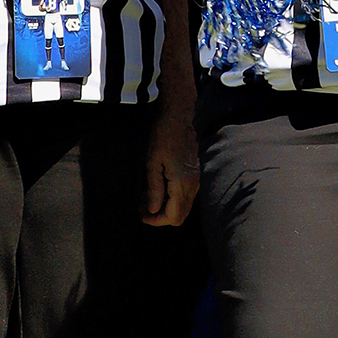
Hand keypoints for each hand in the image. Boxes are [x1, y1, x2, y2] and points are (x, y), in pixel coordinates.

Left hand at [141, 95, 200, 226]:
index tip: (142, 215)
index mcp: (183, 183)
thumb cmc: (163, 136)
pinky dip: (170, 198)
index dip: (156, 220)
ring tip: (146, 197)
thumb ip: (154, 189)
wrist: (178, 116)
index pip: (173, 216)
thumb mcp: (152, 163)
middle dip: (160, 216)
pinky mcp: (194, 174)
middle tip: (142, 207)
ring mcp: (195, 179)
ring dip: (165, 207)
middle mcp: (193, 184)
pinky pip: (184, 195)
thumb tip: (153, 210)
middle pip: (180, 215)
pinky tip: (156, 188)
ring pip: (183, 206)